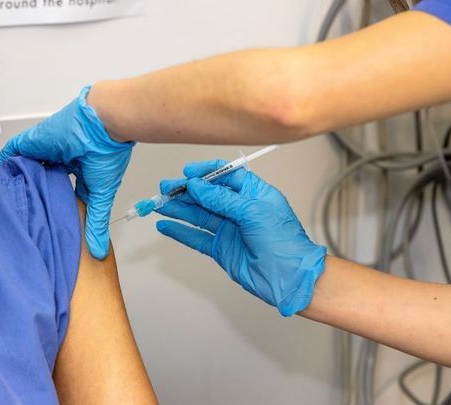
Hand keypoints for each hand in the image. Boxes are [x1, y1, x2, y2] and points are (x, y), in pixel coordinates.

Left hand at [0, 85, 132, 259]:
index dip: (52, 203)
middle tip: (19, 213)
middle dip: (31, 193)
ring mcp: (45, 151)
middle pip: (40, 179)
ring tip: (5, 199)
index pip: (60, 190)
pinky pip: (14, 152)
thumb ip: (95, 224)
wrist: (103, 126)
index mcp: (79, 170)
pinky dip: (6, 162)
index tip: (41, 221)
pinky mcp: (33, 143)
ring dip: (17, 179)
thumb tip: (99, 253)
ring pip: (26, 167)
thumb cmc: (106, 158)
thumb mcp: (100, 197)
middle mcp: (60, 160)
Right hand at [156, 160, 326, 315]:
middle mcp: (240, 209)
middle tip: (166, 188)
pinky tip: (166, 226)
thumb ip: (222, 199)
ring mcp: (230, 229)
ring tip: (159, 204)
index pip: (226, 175)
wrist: (290, 278)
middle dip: (186, 191)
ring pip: (198, 215)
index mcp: (254, 193)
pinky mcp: (222, 249)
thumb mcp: (253, 212)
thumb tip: (198, 186)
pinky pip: (196, 237)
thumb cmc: (284, 242)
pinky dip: (180, 232)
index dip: (206, 172)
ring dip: (179, 209)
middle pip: (207, 195)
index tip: (188, 173)